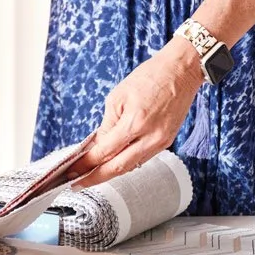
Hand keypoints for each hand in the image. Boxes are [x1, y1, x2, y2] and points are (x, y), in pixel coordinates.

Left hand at [70, 49, 201, 187]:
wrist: (180, 71)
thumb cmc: (150, 77)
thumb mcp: (118, 96)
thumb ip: (107, 125)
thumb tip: (98, 146)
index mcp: (135, 122)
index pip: (106, 152)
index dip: (87, 164)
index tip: (73, 171)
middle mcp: (150, 137)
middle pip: (119, 167)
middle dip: (96, 178)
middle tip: (77, 183)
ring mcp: (161, 142)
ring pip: (131, 166)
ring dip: (111, 172)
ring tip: (92, 175)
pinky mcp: (167, 142)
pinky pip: (143, 158)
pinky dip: (127, 161)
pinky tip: (114, 162)